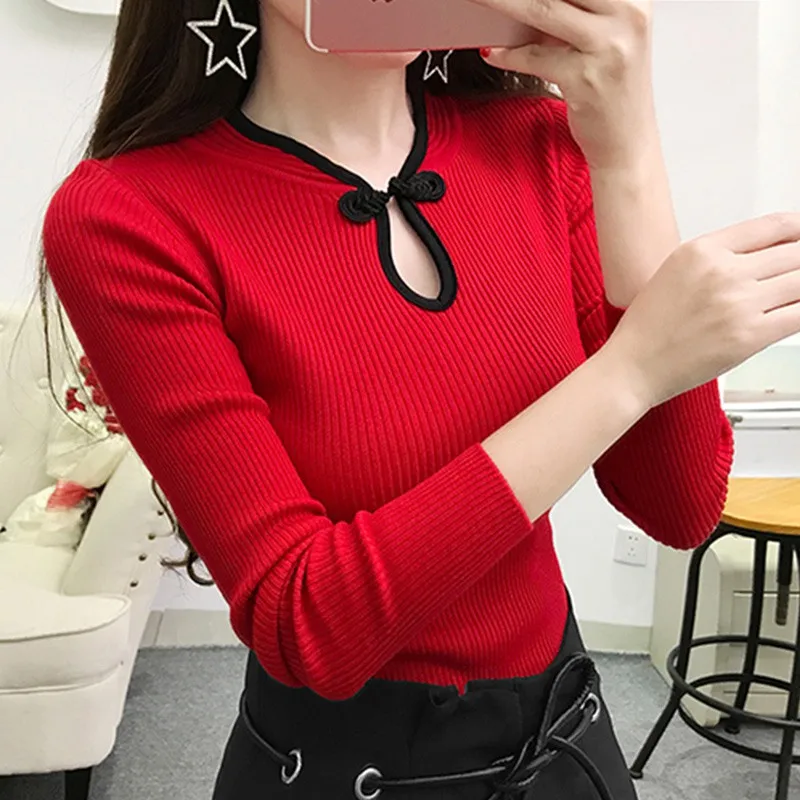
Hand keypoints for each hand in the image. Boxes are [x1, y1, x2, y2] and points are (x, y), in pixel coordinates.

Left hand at [470, 0, 655, 169]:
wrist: (626, 142)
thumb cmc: (610, 88)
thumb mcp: (600, 38)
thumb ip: (571, 12)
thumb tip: (521, 2)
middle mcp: (628, 14)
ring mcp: (609, 46)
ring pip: (543, 10)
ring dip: (501, 2)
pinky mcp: (587, 79)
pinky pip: (536, 57)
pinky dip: (508, 55)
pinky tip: (492, 52)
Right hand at [606, 213, 799, 406]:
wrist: (633, 366)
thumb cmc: (647, 329)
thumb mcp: (675, 272)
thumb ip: (717, 259)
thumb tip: (761, 256)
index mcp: (702, 250)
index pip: (773, 226)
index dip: (799, 230)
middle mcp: (722, 271)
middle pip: (795, 252)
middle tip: (797, 272)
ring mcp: (738, 303)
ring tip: (793, 294)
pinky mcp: (750, 335)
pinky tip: (795, 312)